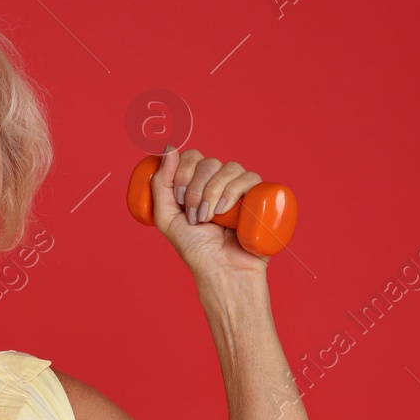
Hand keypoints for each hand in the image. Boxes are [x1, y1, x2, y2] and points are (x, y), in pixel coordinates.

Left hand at [148, 146, 271, 277]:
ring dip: (213, 192)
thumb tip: (169, 148)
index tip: (178, 199)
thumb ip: (160, 184)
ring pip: (229, 167)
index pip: (192, 156)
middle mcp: (219, 182)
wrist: (221, 271)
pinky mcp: (258, 196)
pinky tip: (226, 210)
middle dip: (195, 189)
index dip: (182, 172)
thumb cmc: (195, 249)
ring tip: (210, 218)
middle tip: (195, 215)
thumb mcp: (166, 217)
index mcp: (198, 183)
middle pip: (208, 161)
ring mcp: (240, 188)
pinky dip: (234, 190)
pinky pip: (250, 177)